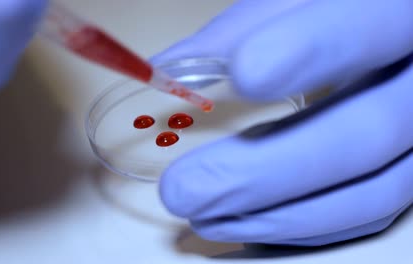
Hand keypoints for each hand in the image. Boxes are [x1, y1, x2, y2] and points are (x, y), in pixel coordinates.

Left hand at [153, 0, 412, 245]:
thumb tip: (173, 68)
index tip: (246, 72)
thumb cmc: (337, 17)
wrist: (388, 49)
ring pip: (374, 194)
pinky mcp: (406, 172)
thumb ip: (248, 25)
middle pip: (369, 132)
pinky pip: (368, 214)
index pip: (374, 23)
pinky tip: (245, 222)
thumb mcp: (299, 3)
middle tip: (187, 187)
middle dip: (268, 169)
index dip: (314, 49)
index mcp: (402, 16)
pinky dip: (303, 226)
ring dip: (279, 215)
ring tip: (204, 215)